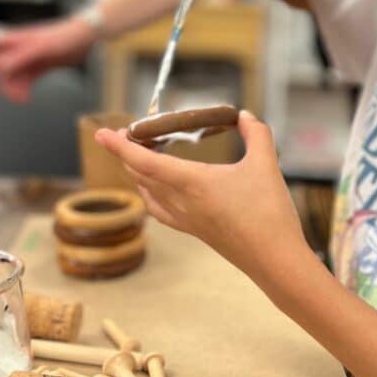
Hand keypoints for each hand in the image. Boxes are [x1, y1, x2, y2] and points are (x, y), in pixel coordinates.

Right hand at [0, 17, 95, 101]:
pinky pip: (25, 80)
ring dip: (12, 88)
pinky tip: (25, 98)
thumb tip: (0, 67)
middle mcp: (17, 47)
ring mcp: (28, 57)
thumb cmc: (61, 38)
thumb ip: (20, 57)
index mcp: (14, 39)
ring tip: (20, 100)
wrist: (85, 38)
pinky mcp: (39, 65)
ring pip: (11, 75)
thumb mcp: (40, 49)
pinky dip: (23, 90)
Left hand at [94, 110, 307, 283]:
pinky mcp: (195, 231)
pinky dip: (151, 195)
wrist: (275, 261)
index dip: (120, 146)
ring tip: (139, 156)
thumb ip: (256, 134)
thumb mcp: (266, 165)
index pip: (145, 162)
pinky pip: (161, 211)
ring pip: (149, 193)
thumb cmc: (269, 213)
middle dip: (128, 154)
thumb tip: (245, 115)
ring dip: (139, 173)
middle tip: (126, 135)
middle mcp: (182, 202)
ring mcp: (187, 220)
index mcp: (193, 183)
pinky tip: (154, 191)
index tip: (101, 133)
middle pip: (141, 175)